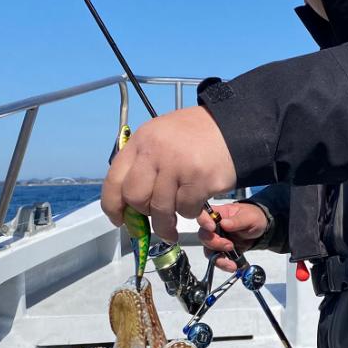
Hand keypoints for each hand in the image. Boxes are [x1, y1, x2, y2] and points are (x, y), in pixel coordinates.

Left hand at [100, 106, 237, 242]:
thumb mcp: (160, 137)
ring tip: (174, 220)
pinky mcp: (199, 179)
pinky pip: (185, 209)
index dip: (112, 206)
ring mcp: (177, 165)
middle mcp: (155, 152)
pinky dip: (190, 212)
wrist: (236, 127)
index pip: (113, 180)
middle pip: (134, 198)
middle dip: (143, 212)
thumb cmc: (195, 136)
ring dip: (167, 220)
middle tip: (154, 215)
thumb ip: (142, 164)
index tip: (119, 219)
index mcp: (141, 141)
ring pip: (160, 209)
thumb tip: (127, 203)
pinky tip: (195, 201)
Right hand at [197, 200, 269, 269]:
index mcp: (217, 214)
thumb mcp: (249, 217)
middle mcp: (212, 227)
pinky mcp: (220, 250)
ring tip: (231, 263)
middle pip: (204, 236)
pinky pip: (216, 259)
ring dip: (218, 258)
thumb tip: (224, 224)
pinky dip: (223, 264)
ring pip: (208, 250)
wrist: (259, 230)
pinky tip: (232, 266)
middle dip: (214, 243)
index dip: (204, 222)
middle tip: (229, 246)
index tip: (212, 228)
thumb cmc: (252, 218)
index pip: (203, 216)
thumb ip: (237, 221)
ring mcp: (215, 240)